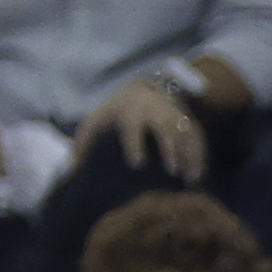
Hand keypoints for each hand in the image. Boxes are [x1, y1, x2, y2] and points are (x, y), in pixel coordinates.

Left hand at [79, 76, 205, 183]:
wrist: (147, 92)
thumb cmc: (117, 114)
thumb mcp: (97, 123)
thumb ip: (83, 144)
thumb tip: (71, 168)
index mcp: (128, 111)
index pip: (131, 126)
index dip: (134, 144)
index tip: (136, 164)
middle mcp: (154, 111)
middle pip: (164, 128)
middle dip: (169, 148)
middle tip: (171, 171)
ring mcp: (174, 115)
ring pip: (184, 134)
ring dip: (189, 157)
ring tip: (189, 180)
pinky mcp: (188, 122)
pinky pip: (197, 138)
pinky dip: (199, 157)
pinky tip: (197, 176)